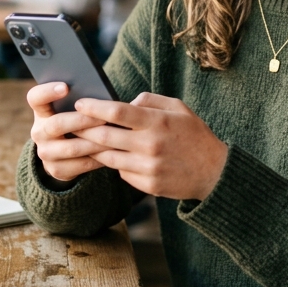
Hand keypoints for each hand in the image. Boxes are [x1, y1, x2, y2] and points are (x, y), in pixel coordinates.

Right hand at [28, 83, 110, 182]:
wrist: (65, 155)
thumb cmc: (76, 122)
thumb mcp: (73, 110)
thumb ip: (84, 101)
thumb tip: (114, 96)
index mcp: (41, 111)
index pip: (35, 97)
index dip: (47, 91)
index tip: (66, 86)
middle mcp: (39, 131)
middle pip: (57, 124)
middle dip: (83, 121)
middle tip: (103, 118)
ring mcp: (45, 152)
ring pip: (71, 148)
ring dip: (94, 142)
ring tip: (114, 137)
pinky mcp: (56, 169)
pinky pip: (79, 165)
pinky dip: (97, 158)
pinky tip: (112, 153)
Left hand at [71, 93, 227, 200]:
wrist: (215, 172)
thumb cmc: (195, 135)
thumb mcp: (179, 108)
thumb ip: (150, 100)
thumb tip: (126, 101)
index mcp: (157, 122)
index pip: (116, 111)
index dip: (94, 107)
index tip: (79, 103)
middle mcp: (150, 145)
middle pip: (104, 136)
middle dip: (84, 129)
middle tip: (73, 123)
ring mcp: (148, 168)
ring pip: (108, 157)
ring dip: (94, 148)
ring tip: (86, 140)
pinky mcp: (148, 185)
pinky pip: (121, 172)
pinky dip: (115, 163)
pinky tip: (114, 156)